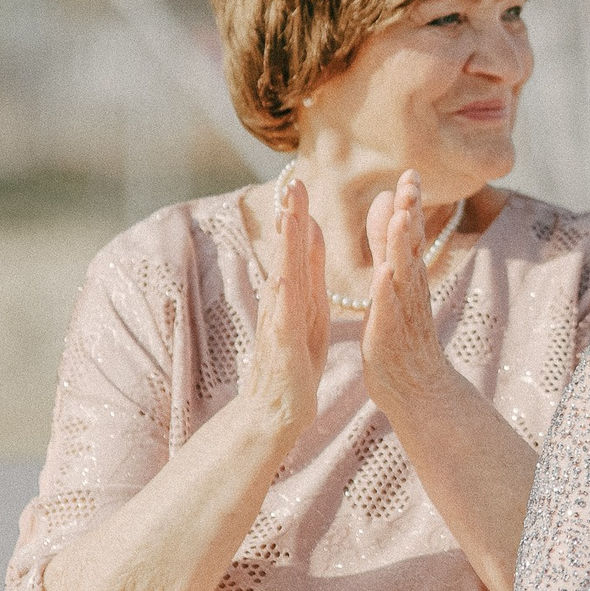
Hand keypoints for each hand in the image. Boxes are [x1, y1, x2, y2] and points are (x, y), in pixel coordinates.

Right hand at [241, 175, 329, 439]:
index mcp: (296, 291)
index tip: (301, 181)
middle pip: (287, 254)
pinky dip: (284, 299)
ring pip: (283, 278)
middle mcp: (282, 302)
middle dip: (291, 219)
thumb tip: (312, 228)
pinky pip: (284, 320)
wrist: (277, 409)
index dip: (298, 215)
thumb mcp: (311, 305)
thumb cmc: (296, 356)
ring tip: (290, 221)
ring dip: (286, 250)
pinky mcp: (283, 348)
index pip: (296, 246)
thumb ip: (311, 268)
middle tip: (294, 184)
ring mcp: (279, 323)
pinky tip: (284, 279)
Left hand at [359, 170, 462, 421]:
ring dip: (400, 245)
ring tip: (400, 217)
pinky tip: (384, 274)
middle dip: (410, 213)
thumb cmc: (402, 333)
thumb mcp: (392, 280)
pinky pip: (389, 312)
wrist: (418, 389)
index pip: (409, 232)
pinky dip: (387, 292)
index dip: (410, 203)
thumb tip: (385, 199)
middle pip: (410, 245)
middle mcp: (408, 289)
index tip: (410, 172)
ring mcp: (401, 313)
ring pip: (402, 273)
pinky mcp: (389, 336)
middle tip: (411, 182)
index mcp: (406, 274)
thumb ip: (386, 241)